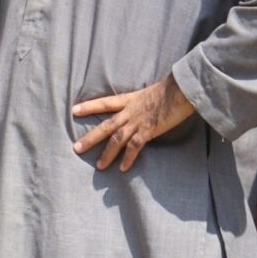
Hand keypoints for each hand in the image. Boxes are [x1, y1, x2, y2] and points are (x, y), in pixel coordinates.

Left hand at [71, 73, 194, 171]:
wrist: (182, 89)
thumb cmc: (172, 89)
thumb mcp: (151, 92)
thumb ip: (142, 102)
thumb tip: (141, 108)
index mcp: (130, 99)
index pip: (105, 103)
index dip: (89, 107)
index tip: (74, 110)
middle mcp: (130, 111)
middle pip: (105, 126)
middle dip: (90, 138)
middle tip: (76, 148)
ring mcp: (138, 121)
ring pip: (117, 139)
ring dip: (107, 153)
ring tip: (99, 166)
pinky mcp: (149, 130)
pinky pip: (135, 146)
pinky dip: (128, 158)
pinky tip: (122, 168)